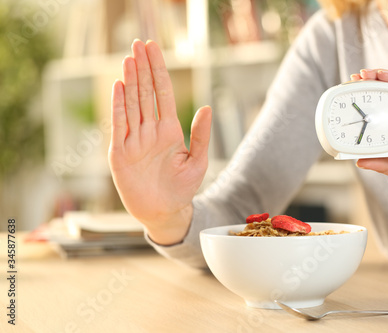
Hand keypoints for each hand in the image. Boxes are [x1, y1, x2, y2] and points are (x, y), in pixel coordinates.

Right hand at [109, 40, 211, 243]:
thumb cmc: (182, 188)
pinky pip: (119, 125)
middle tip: (138, 43)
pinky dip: (119, 106)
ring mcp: (134, 140)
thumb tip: (206, 107)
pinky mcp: (120, 153)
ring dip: (130, 81)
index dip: (159, 71)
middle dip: (143, 68)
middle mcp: (150, 131)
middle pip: (145, 93)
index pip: (163, 94)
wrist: (165, 212)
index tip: (154, 50)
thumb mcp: (197, 161)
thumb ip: (200, 135)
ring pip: (132, 104)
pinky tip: (119, 86)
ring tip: (129, 58)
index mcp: (169, 130)